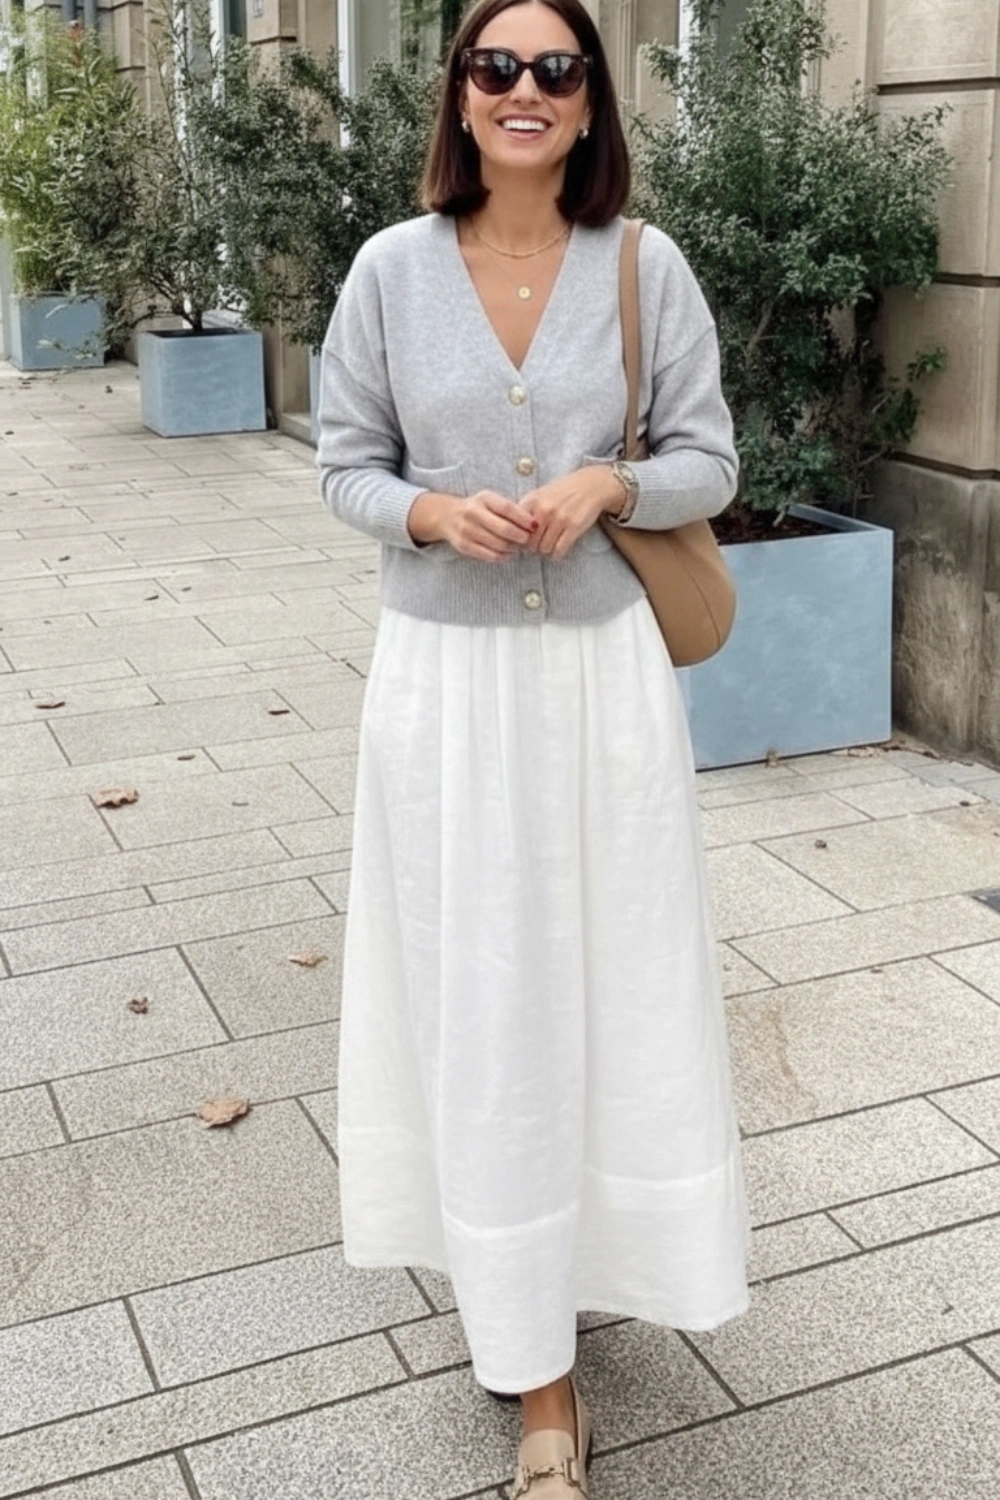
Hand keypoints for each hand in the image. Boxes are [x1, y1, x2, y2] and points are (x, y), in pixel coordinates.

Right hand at [407, 489, 537, 562]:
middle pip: (503, 529)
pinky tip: (508, 553)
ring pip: (498, 544)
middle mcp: (473, 513)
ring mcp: (467, 530)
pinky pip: (489, 555)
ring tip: (518, 546)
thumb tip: (533, 524)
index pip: (507, 508)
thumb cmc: (478, 508)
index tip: (535, 526)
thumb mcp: (490, 500)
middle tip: (528, 540)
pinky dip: (503, 556)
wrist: (447, 515)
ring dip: (512, 548)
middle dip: (520, 536)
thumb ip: (508, 509)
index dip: (523, 518)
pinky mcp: (464, 546)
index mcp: (484, 499)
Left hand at [521, 466, 624, 558]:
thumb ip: (527, 510)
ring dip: (546, 551)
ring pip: (544, 548)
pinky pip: (559, 550)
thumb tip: (513, 533)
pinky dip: (557, 554)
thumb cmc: (563, 492)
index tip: (522, 541)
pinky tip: (558, 549)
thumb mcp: (541, 494)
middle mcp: (544, 509)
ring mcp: (559, 518)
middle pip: (529, 542)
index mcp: (532, 500)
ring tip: (549, 546)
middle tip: (538, 545)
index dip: (518, 538)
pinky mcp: (573, 527)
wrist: (591, 485)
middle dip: (533, 548)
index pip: (516, 528)